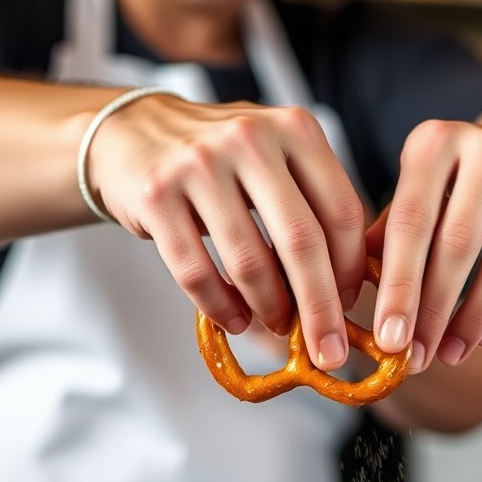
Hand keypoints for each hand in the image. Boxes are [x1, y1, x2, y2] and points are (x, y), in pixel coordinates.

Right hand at [85, 93, 366, 369]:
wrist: (132, 133)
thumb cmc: (221, 160)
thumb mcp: (277, 159)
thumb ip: (312, 206)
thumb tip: (343, 292)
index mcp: (294, 129)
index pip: (342, 211)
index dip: (349, 271)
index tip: (349, 308)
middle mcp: (250, 139)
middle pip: (302, 242)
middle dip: (319, 308)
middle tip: (328, 352)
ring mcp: (198, 165)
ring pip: (249, 262)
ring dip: (269, 309)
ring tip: (277, 326)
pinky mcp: (155, 195)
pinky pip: (197, 271)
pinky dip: (221, 307)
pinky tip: (235, 321)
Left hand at [369, 118, 481, 372]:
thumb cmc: (453, 193)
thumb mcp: (414, 198)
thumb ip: (385, 240)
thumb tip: (351, 297)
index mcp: (434, 142)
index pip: (410, 224)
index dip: (398, 288)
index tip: (388, 340)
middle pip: (457, 246)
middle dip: (434, 312)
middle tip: (416, 359)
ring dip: (472, 320)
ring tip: (449, 355)